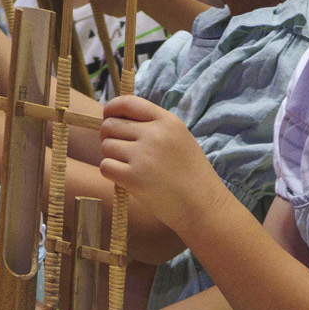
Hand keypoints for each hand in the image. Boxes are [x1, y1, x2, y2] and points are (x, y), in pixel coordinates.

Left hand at [100, 93, 226, 233]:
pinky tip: (125, 178)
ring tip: (129, 167)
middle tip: (120, 150)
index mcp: (168, 121)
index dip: (111, 108)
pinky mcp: (134, 178)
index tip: (108, 117)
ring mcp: (143, 156)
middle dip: (109, 136)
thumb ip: (155, 126)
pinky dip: (111, 172)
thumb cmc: (192, 175)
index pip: (128, 103)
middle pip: (111, 125)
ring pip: (106, 146)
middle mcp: (155, 135)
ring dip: (111, 156)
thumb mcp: (181, 139)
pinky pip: (105, 166)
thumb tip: (119, 119)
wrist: (203, 206)